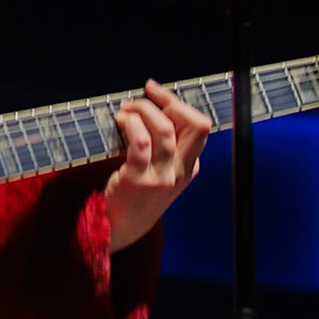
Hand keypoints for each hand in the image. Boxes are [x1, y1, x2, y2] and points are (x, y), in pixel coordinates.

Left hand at [104, 80, 211, 251]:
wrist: (120, 226)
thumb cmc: (137, 192)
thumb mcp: (162, 171)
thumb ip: (164, 144)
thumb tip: (151, 105)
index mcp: (189, 167)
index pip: (198, 126)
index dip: (177, 103)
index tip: (155, 91)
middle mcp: (180, 172)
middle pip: (195, 125)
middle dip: (169, 101)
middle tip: (144, 96)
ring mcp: (161, 177)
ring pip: (164, 129)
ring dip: (143, 109)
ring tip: (126, 110)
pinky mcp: (138, 180)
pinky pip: (140, 142)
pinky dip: (131, 124)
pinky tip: (121, 122)